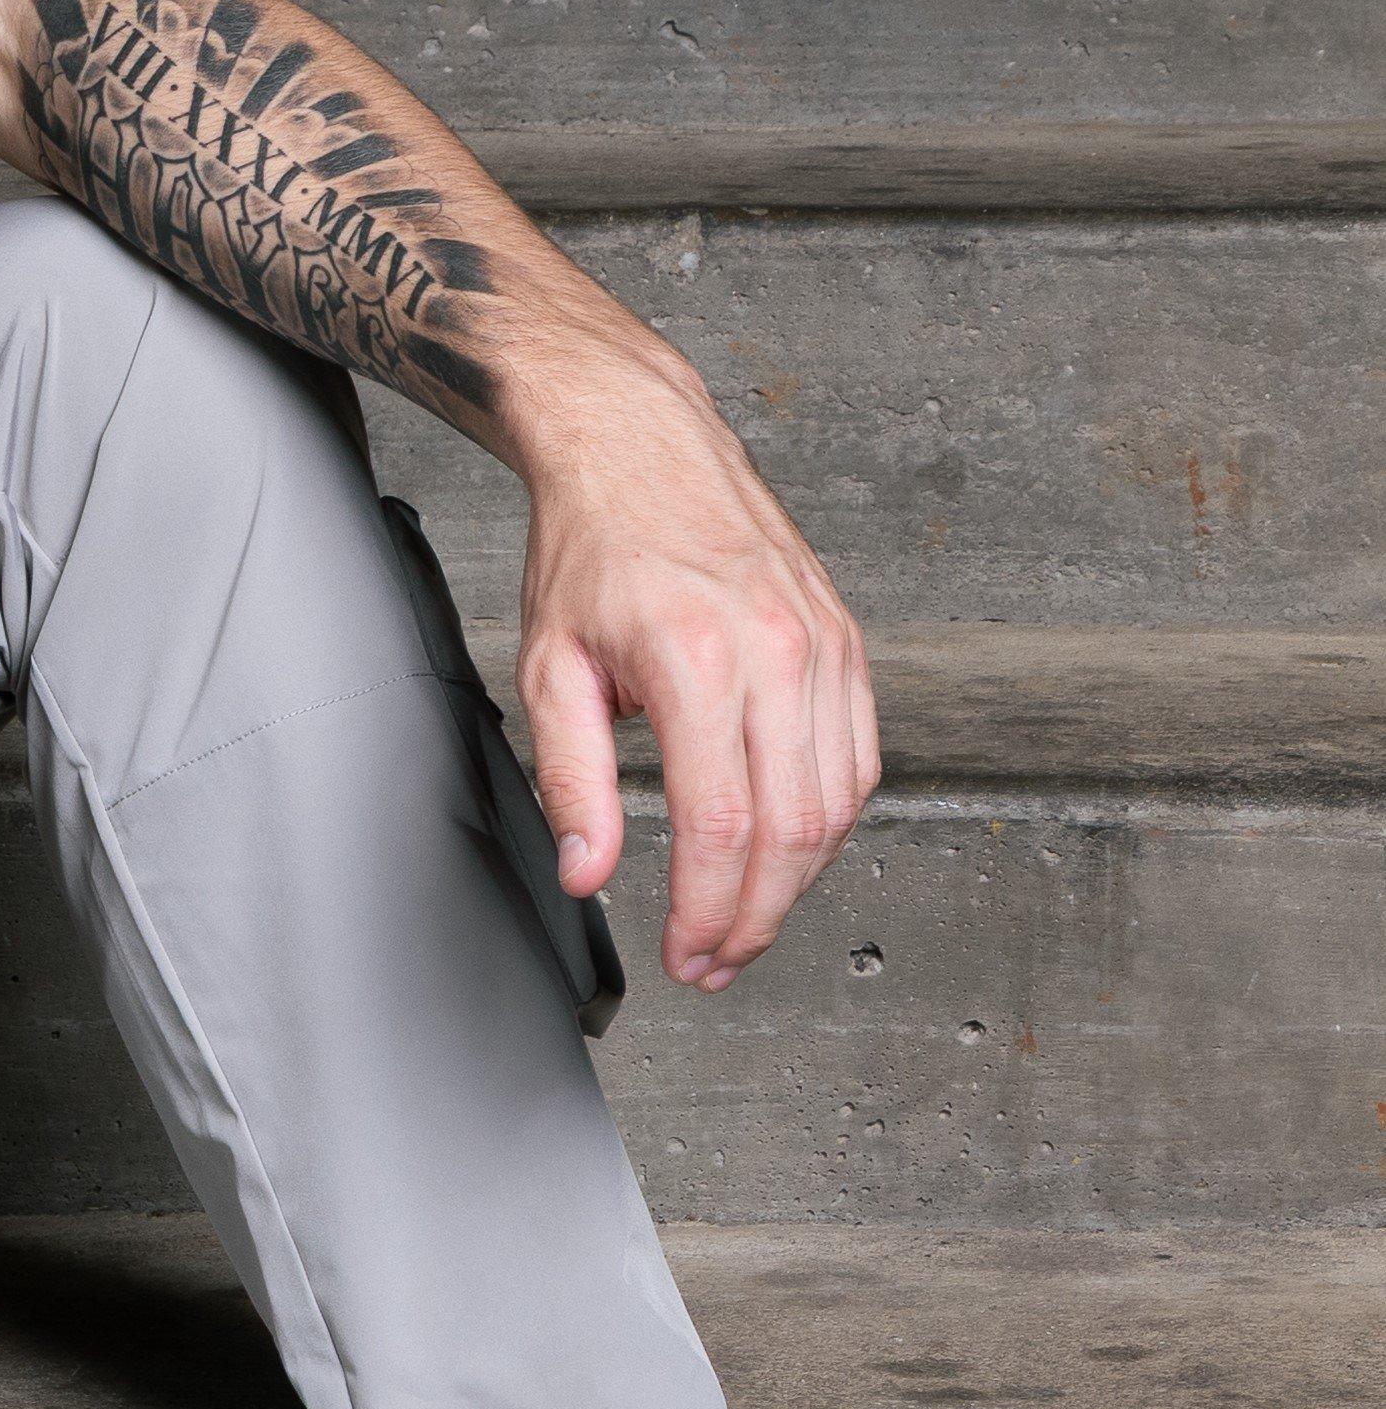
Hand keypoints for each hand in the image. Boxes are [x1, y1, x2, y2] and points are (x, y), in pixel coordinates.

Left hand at [512, 355, 879, 988]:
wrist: (641, 445)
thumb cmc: (592, 548)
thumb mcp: (549, 664)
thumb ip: (572, 778)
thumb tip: (587, 872)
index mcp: (696, 660)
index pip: (721, 826)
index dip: (707, 911)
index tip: (686, 957)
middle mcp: (778, 651)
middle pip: (792, 831)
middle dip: (756, 918)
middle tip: (714, 962)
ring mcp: (825, 644)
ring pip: (837, 804)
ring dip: (799, 883)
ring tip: (746, 923)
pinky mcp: (847, 641)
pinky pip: (858, 758)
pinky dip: (829, 821)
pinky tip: (786, 851)